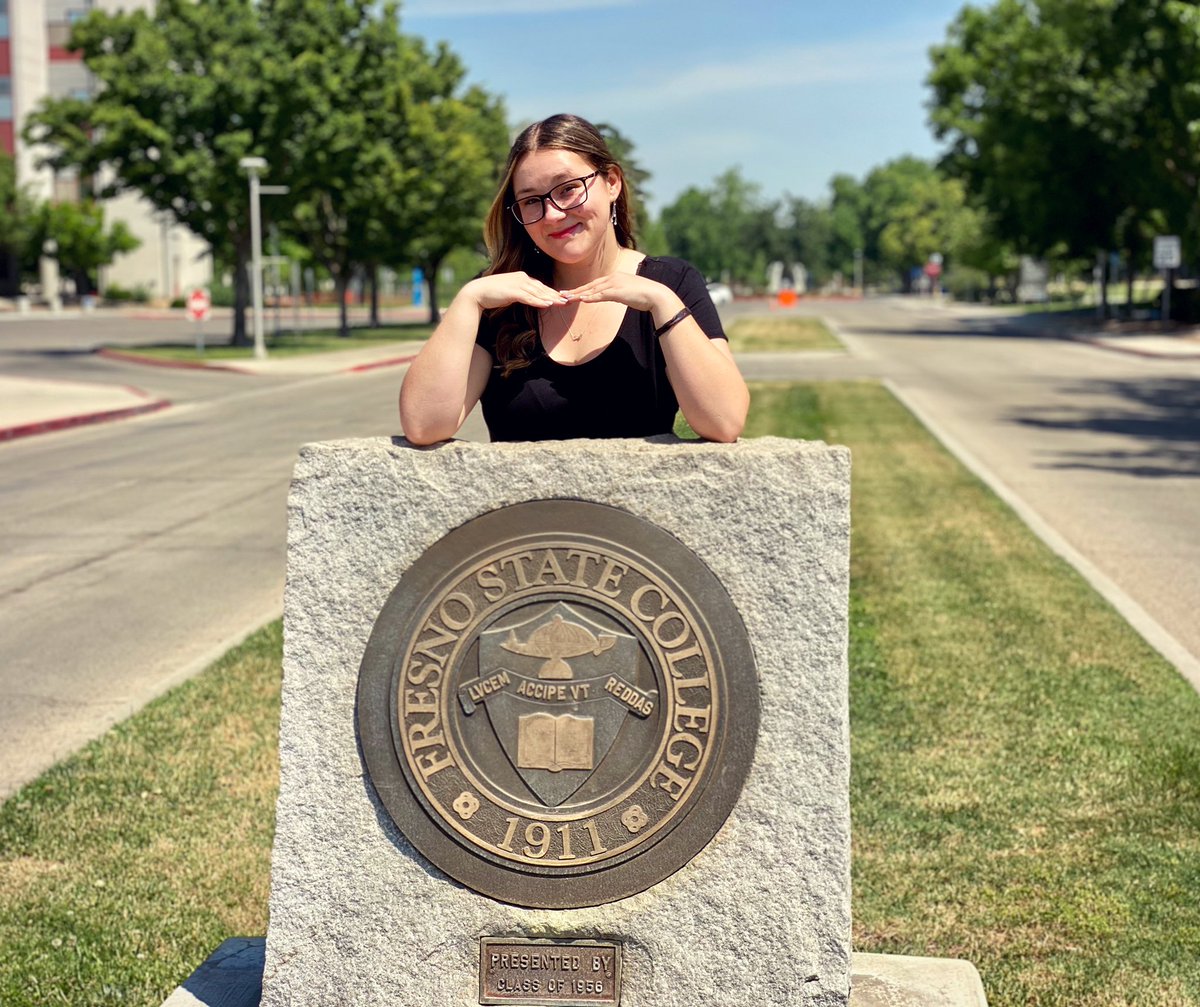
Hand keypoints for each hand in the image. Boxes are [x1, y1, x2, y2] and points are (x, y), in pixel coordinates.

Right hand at [462, 272, 567, 310]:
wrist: (477, 293)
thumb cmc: (492, 294)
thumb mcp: (510, 292)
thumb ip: (521, 294)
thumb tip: (530, 299)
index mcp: (521, 277)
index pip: (540, 286)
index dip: (552, 292)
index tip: (562, 298)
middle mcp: (521, 278)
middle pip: (542, 288)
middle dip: (556, 295)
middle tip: (569, 301)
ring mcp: (517, 284)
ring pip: (538, 293)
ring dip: (551, 299)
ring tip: (562, 304)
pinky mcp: (513, 292)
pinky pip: (529, 297)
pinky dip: (539, 301)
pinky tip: (547, 305)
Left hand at [559, 273, 675, 313]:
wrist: (656, 295)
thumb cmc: (645, 296)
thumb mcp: (628, 293)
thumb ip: (618, 294)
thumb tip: (613, 296)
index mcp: (615, 278)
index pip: (595, 284)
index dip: (582, 289)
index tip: (571, 292)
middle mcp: (613, 278)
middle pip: (590, 285)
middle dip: (576, 291)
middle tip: (562, 295)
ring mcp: (615, 283)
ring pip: (593, 290)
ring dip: (579, 294)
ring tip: (567, 298)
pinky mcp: (618, 291)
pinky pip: (601, 295)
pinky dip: (591, 297)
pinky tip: (582, 300)